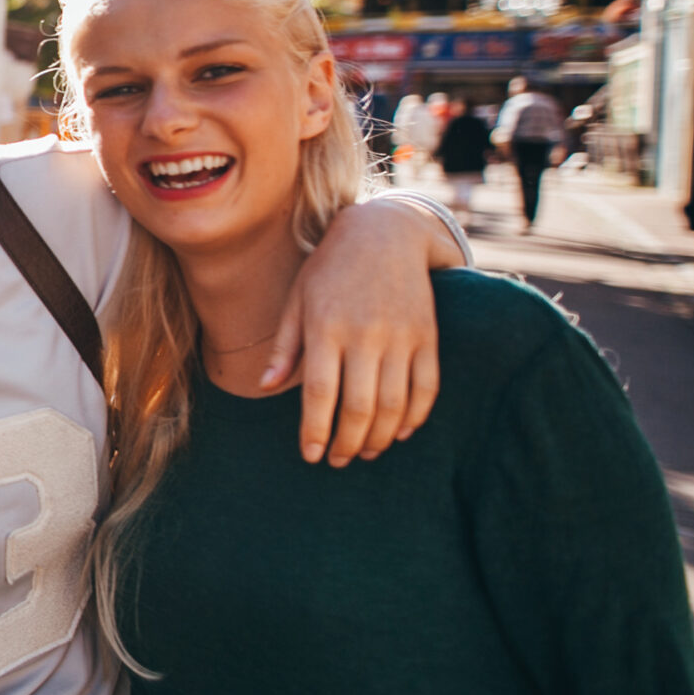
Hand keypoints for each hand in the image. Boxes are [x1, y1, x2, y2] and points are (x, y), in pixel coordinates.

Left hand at [262, 201, 443, 465]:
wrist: (385, 233)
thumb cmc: (330, 269)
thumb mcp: (298, 300)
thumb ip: (285, 346)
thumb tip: (264, 388)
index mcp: (326, 327)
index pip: (319, 393)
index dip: (315, 430)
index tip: (311, 455)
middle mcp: (366, 334)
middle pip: (359, 406)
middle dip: (348, 443)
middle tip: (339, 461)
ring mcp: (402, 336)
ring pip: (394, 404)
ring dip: (380, 437)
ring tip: (366, 452)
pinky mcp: (429, 336)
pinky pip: (427, 388)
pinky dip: (415, 417)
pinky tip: (399, 432)